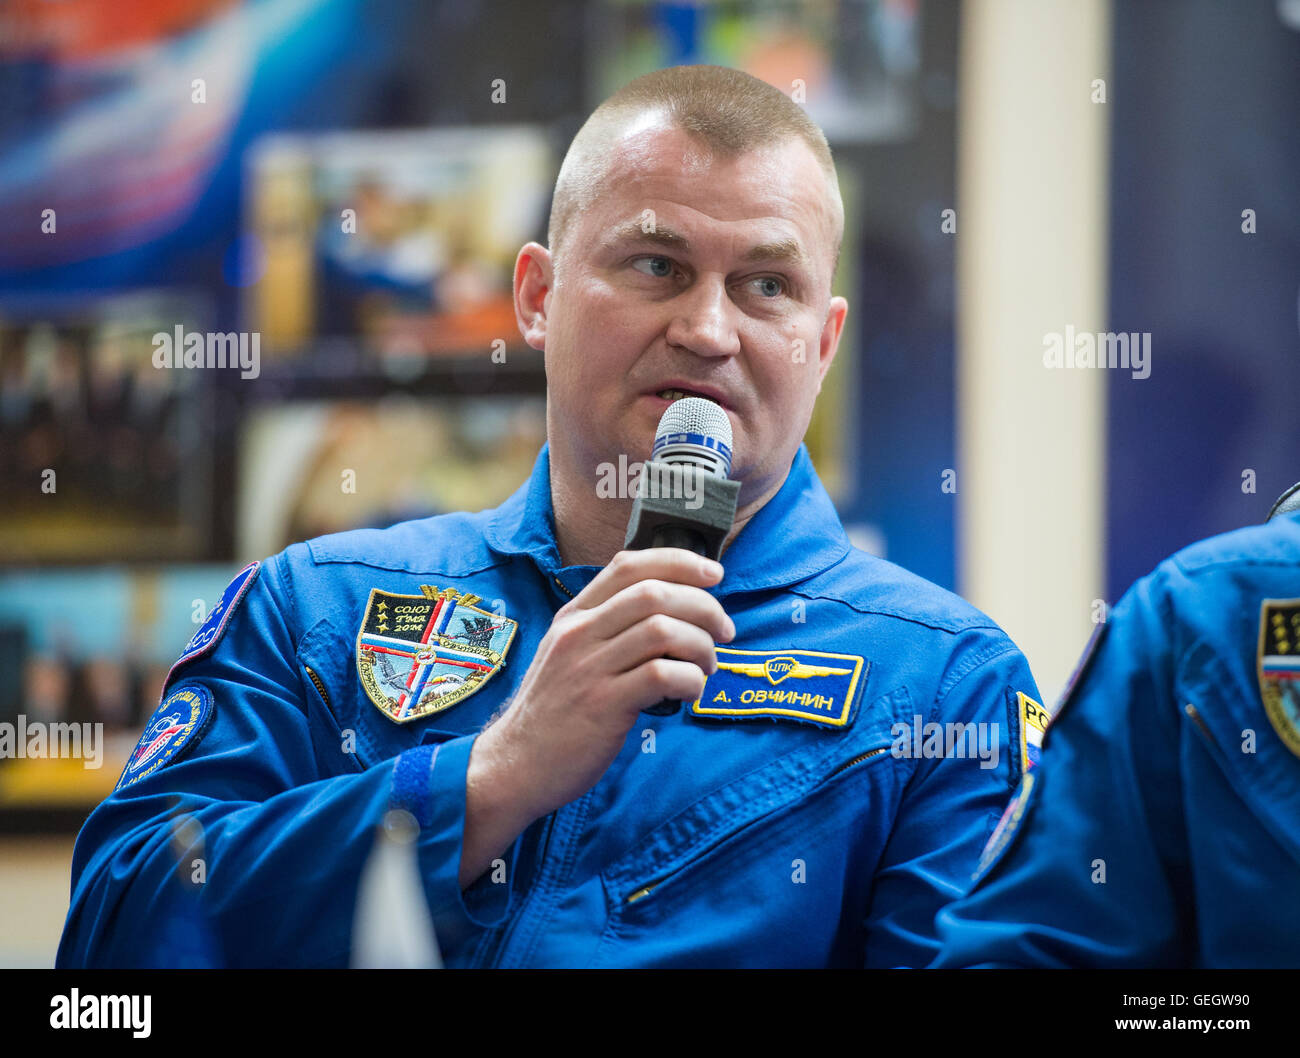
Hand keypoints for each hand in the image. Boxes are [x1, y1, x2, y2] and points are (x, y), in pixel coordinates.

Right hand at [460, 549, 733, 885]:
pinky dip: (690, 680)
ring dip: (701, 645)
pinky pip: (662, 676)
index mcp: (574, 616)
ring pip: (662, 631)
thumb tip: (672, 613)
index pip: (629, 565)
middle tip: (723, 630)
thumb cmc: (554, 712)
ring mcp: (589, 668)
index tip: (714, 574)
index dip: (679, 562)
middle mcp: (579, 634)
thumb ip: (608, 628)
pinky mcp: (603, 706)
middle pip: (654, 593)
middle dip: (704, 606)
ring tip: (707, 667)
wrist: (514, 765)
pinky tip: (691, 692)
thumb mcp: (569, 655)